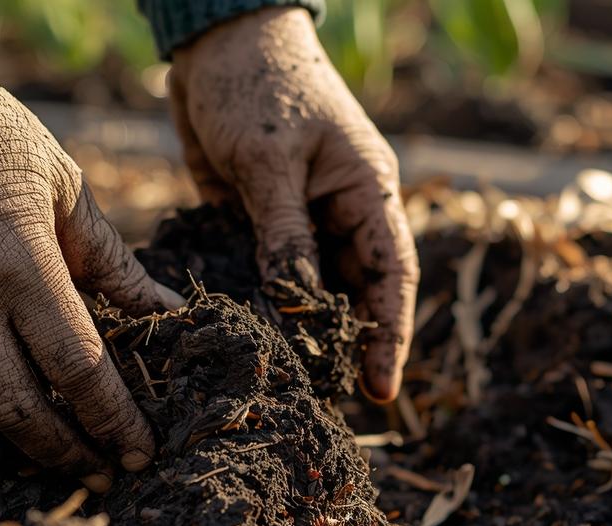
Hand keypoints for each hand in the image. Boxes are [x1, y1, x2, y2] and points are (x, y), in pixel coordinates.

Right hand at [0, 66, 181, 474]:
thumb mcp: (61, 183)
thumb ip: (112, 261)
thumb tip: (168, 312)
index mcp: (19, 261)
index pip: (77, 368)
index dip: (113, 422)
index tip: (141, 453)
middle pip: (20, 411)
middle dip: (68, 454)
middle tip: (101, 472)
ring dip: (10, 454)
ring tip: (48, 465)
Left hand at [170, 7, 417, 401]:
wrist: (218, 41)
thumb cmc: (257, 85)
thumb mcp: (268, 161)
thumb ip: (283, 232)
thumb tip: (295, 302)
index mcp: (367, 191)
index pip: (393, 276)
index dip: (390, 336)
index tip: (380, 390)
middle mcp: (342, 212)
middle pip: (354, 292)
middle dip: (344, 344)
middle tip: (323, 399)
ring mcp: (302, 218)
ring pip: (310, 288)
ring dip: (300, 331)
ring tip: (287, 383)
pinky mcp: (260, 220)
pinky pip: (267, 272)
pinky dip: (260, 303)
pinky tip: (246, 337)